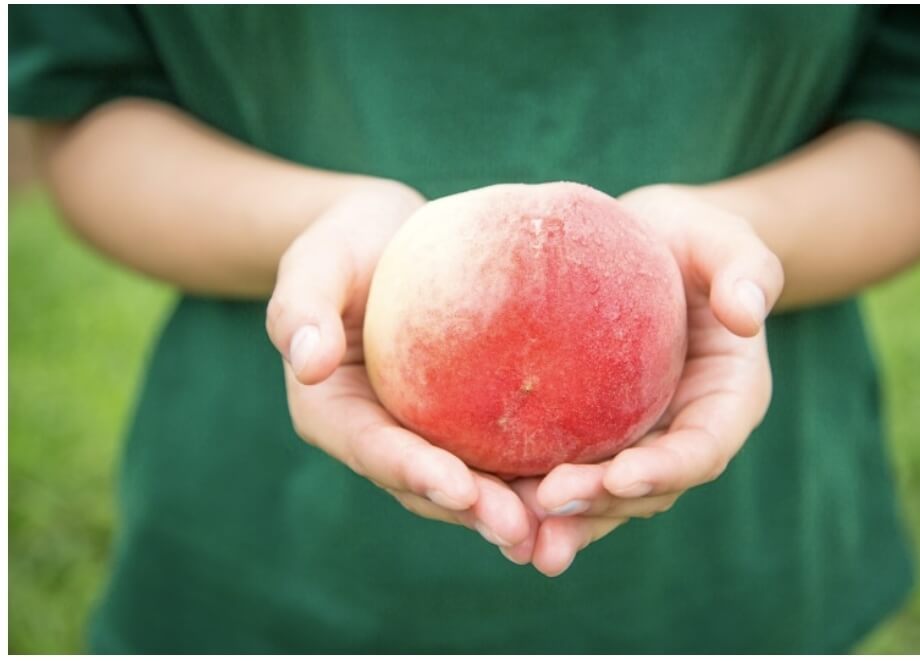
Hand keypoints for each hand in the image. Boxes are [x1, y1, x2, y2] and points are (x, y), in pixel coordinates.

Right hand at [266, 180, 536, 561]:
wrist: (389, 237)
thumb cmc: (345, 243)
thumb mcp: (316, 261)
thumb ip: (301, 308)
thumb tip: (308, 362)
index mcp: (335, 413)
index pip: (375, 450)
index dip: (416, 473)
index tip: (460, 487)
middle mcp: (381, 437)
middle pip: (427, 485)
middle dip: (473, 512)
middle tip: (522, 531)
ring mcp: (426, 434)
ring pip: (471, 482)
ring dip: (511, 511)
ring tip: (559, 529)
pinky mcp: (465, 420)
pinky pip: (502, 451)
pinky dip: (537, 471)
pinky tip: (585, 482)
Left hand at [513, 184, 784, 576]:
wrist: (645, 244)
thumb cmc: (690, 236)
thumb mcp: (722, 236)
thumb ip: (747, 268)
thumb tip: (747, 313)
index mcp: (726, 400)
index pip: (702, 448)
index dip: (665, 470)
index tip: (620, 476)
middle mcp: (681, 432)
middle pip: (647, 489)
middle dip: (602, 506)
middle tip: (547, 505)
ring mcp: (636, 438)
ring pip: (604, 496)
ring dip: (565, 522)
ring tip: (517, 540)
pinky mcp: (592, 432)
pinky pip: (566, 468)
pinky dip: (533, 495)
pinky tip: (490, 506)